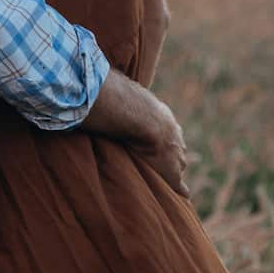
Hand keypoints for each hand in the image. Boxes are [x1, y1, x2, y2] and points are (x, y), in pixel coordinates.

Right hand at [86, 70, 189, 197]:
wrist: (142, 119)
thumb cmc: (128, 104)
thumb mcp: (122, 93)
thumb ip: (111, 90)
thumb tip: (91, 76)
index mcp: (165, 119)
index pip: (167, 131)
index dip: (160, 137)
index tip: (156, 140)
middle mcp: (174, 137)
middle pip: (177, 148)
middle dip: (171, 154)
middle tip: (163, 159)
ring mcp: (175, 155)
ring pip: (178, 165)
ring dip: (173, 171)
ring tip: (166, 180)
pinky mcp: (171, 172)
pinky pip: (179, 186)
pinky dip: (179, 191)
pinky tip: (182, 197)